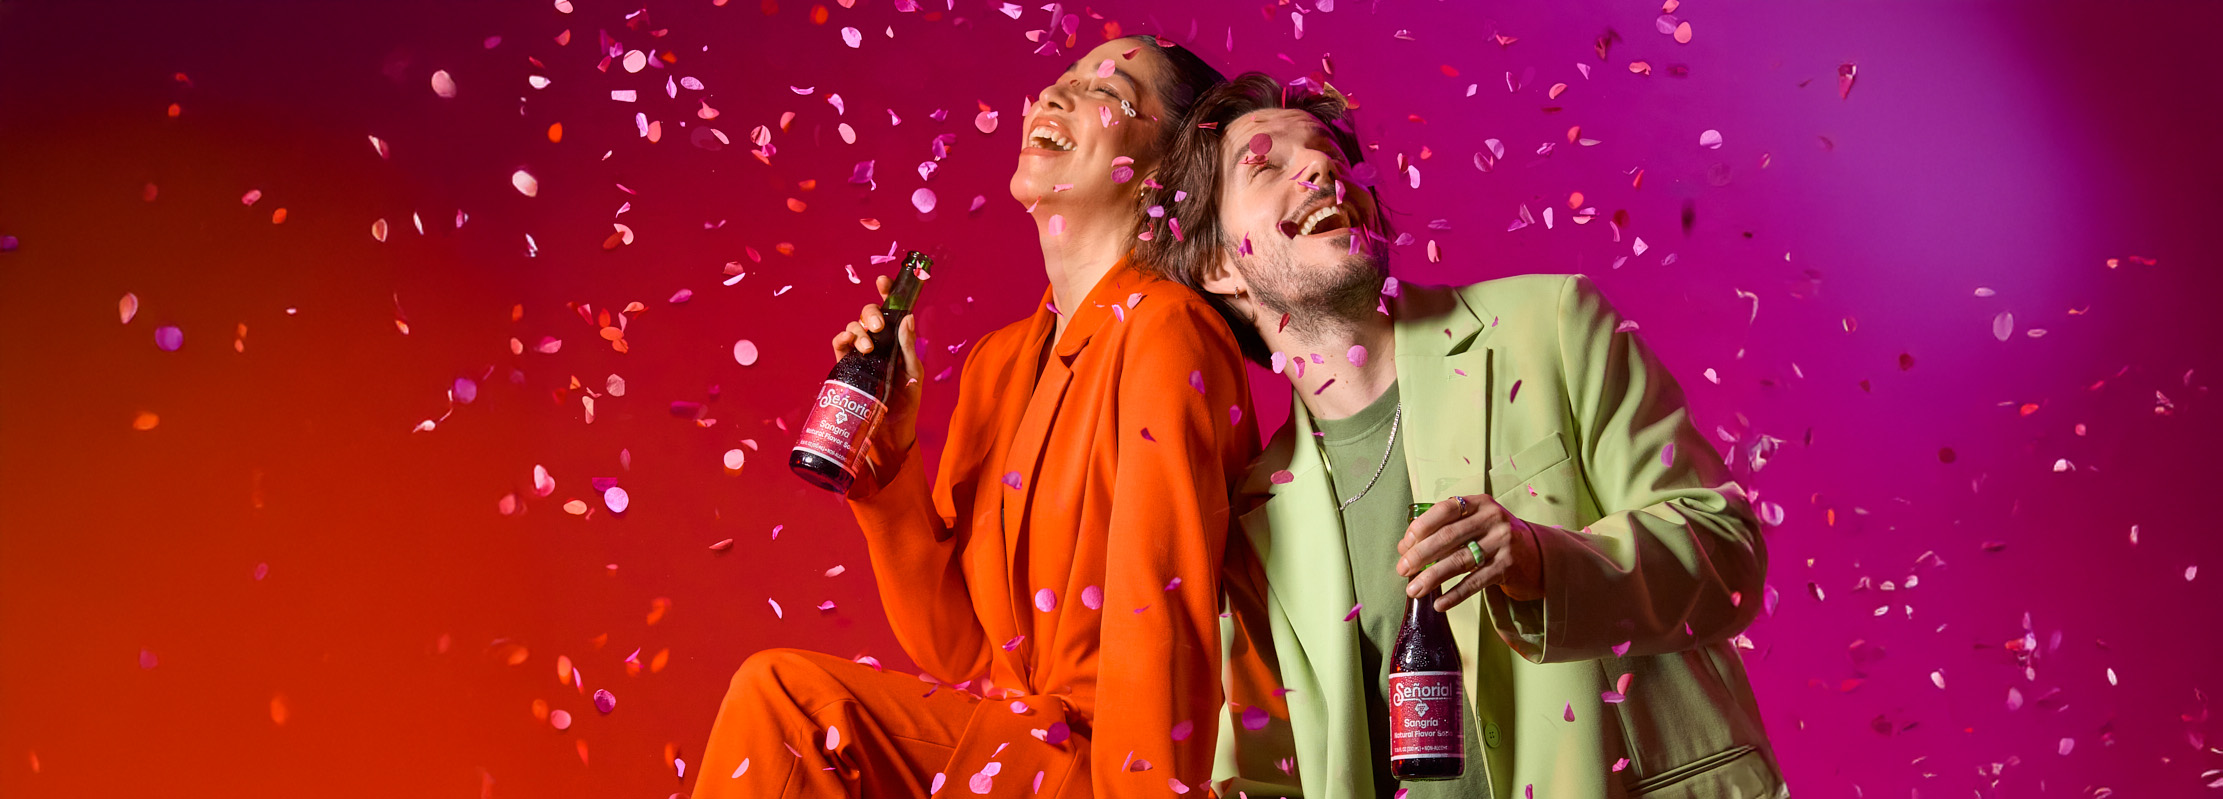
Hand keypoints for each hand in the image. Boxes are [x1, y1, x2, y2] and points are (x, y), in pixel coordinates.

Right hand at [828, 274, 924, 491]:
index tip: (884, 280)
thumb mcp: (914, 375)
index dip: (887, 293)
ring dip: (858, 328)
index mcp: (896, 342)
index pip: (891, 311)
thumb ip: (910, 347)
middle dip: (870, 313)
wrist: (890, 435)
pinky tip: (851, 345)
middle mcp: (877, 344)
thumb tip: (908, 318)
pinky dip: (843, 338)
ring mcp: (860, 355)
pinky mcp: (846, 367)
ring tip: (869, 345)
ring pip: (853, 327)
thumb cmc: (906, 404)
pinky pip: (838, 344)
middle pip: (868, 315)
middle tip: (878, 326)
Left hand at [1395, 494, 1545, 610]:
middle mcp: (1492, 519)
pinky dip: (1455, 595)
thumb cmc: (1495, 538)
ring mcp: (1502, 543)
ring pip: (1459, 561)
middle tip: (1402, 569)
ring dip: (1432, 577)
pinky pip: (1475, 582)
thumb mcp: (1474, 525)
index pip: (1445, 509)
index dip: (1422, 526)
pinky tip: (1440, 604)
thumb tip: (1405, 547)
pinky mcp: (1507, 567)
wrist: (1538, 554)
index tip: (1405, 543)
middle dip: (1420, 555)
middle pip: (1448, 537)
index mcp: (1479, 504)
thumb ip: (1442, 531)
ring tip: (1413, 590)